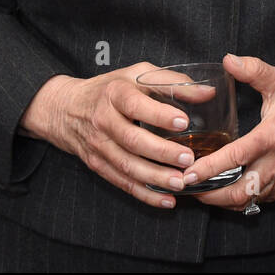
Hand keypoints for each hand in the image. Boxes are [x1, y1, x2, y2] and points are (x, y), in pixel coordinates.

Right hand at [20, 63, 206, 208]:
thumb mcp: (138, 74)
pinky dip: (144, 194)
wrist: (66, 109)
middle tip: (188, 159)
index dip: (159, 114)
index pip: (135, 105)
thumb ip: (172, 82)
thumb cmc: (111, 89)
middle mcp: (104, 120)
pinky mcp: (98, 165)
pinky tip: (166, 200)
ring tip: (181, 182)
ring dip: (155, 177)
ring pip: (127, 166)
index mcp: (115, 94)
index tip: (183, 121)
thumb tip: (207, 92)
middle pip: (132, 140)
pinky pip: (122, 182)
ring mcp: (99, 145)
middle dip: (161, 152)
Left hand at [183, 54, 274, 210]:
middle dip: (210, 195)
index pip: (237, 157)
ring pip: (246, 201)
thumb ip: (254, 70)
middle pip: (239, 191)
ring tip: (199, 191)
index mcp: (271, 137)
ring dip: (221, 200)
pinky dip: (236, 200)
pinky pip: (256, 201)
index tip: (188, 173)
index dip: (210, 168)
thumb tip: (228, 60)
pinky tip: (221, 191)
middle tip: (186, 187)